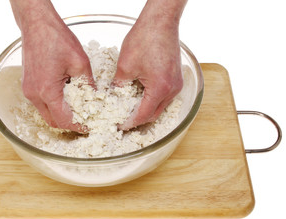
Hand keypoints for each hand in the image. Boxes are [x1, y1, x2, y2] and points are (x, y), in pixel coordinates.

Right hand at [10, 0, 92, 131]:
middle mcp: (34, 94)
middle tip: (84, 120)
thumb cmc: (56, 38)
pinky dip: (53, 105)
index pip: (64, 120)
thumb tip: (95, 98)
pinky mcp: (27, 85)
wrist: (37, 24)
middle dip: (69, 124)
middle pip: (52, 121)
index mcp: (47, 91)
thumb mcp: (80, 62)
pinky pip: (40, 103)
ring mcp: (28, 90)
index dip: (78, 126)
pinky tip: (65, 97)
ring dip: (60, 115)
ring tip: (77, 109)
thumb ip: (88, 84)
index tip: (88, 126)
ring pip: (45, 113)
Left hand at [113, 0, 185, 129]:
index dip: (130, 122)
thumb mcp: (125, 66)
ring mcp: (177, 83)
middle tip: (123, 119)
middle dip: (138, 119)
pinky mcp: (176, 77)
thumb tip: (113, 96)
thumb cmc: (145, 39)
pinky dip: (152, 99)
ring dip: (146, 109)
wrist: (160, 21)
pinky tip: (140, 95)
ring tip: (130, 108)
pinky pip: (164, 95)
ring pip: (160, 105)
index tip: (120, 125)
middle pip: (154, 114)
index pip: (144, 115)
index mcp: (160, 89)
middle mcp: (172, 90)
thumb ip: (118, 86)